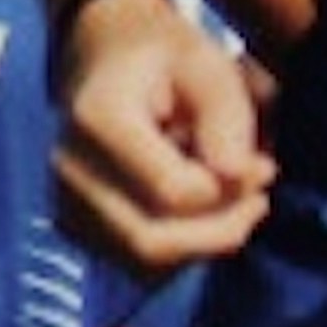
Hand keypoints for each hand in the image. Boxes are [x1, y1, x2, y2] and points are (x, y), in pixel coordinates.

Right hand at [54, 0, 276, 272]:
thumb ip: (228, 119)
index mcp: (98, 121)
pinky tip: (199, 212)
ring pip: (146, 266)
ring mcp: (64, 204)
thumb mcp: (210, 66)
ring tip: (228, 197)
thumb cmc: (165, 58)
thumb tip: (238, 179)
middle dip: (222, 230)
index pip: (174, 193)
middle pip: (152, 243)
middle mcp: (69, 170)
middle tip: (258, 197)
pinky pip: (137, 267)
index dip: (231, 192)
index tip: (263, 165)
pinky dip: (180, 250)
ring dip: (203, 242)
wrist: (106, 58)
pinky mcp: (75, 228)